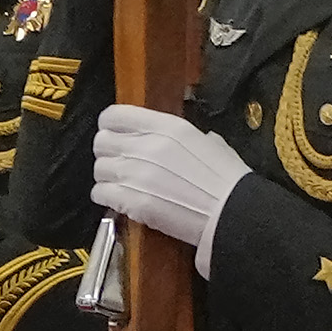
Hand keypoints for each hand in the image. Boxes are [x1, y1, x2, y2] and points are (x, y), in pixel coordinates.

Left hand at [85, 103, 249, 251]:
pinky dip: (105, 197)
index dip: (110, 126)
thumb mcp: (211, 144)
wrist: (232, 214)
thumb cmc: (229, 181)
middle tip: (118, 164)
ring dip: (107, 177)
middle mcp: (146, 146)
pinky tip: (117, 201)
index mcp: (166, 127)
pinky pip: (101, 193)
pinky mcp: (132, 202)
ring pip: (99, 169)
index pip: (114, 116)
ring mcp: (136, 174)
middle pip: (102, 142)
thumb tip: (182, 140)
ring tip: (119, 185)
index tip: (114, 134)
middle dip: (108, 153)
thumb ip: (187, 138)